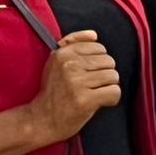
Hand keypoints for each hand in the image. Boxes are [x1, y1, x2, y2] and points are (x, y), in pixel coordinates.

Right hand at [27, 29, 120, 143]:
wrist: (41, 120)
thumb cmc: (53, 93)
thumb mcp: (56, 63)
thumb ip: (74, 44)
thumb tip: (94, 34)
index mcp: (63, 53)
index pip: (98, 47)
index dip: (97, 62)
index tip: (86, 74)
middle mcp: (69, 65)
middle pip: (109, 61)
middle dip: (104, 75)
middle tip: (89, 87)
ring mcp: (77, 82)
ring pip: (113, 76)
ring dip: (108, 87)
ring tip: (94, 94)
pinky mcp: (85, 99)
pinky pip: (114, 92)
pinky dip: (111, 99)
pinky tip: (100, 102)